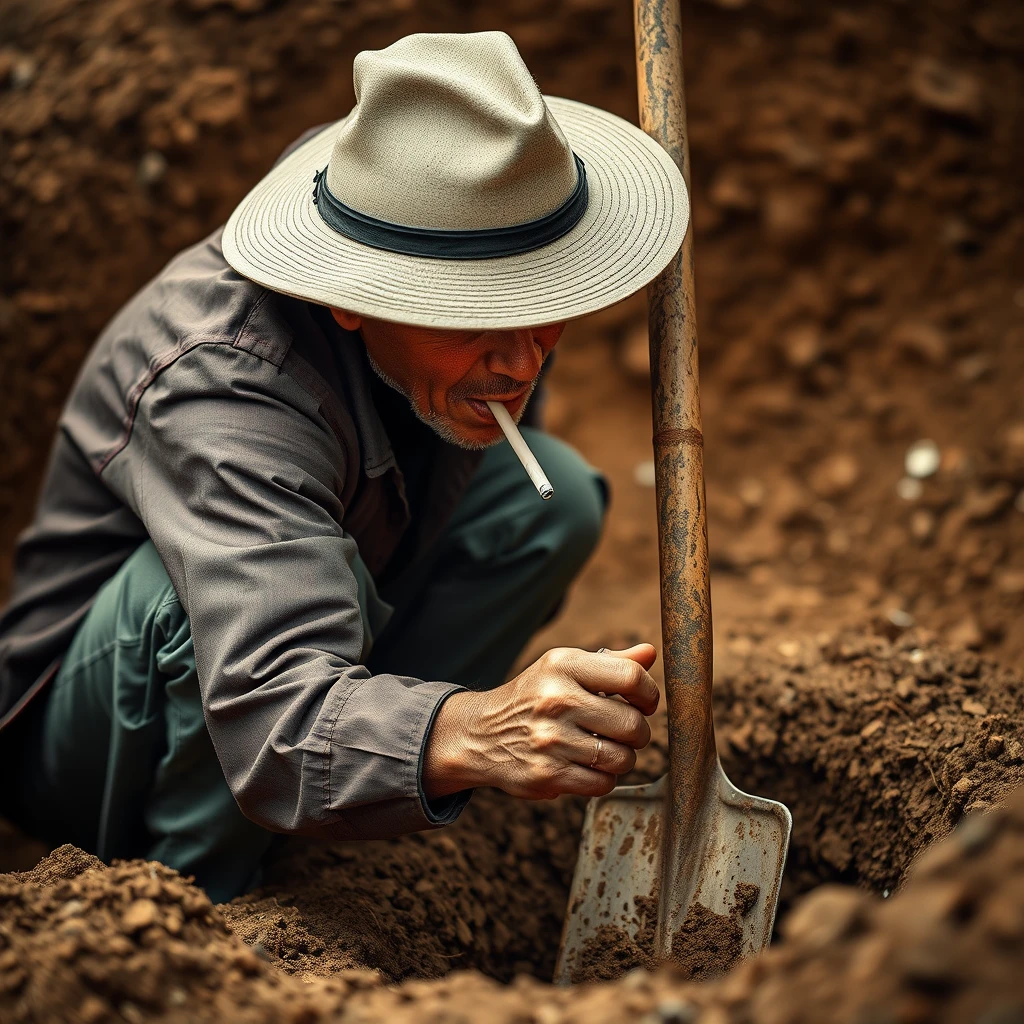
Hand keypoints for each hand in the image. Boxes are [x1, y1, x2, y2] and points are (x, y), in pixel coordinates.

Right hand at [423, 644, 658, 800]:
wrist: (480, 734)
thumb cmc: (534, 697)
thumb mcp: (563, 668)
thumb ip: (610, 662)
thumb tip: (649, 653)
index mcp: (563, 665)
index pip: (631, 678)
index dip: (648, 695)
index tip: (642, 703)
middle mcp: (556, 700)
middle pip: (632, 724)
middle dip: (637, 732)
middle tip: (625, 732)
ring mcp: (551, 740)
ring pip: (621, 758)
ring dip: (621, 758)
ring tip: (604, 749)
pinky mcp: (548, 774)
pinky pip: (602, 783)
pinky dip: (602, 778)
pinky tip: (587, 766)